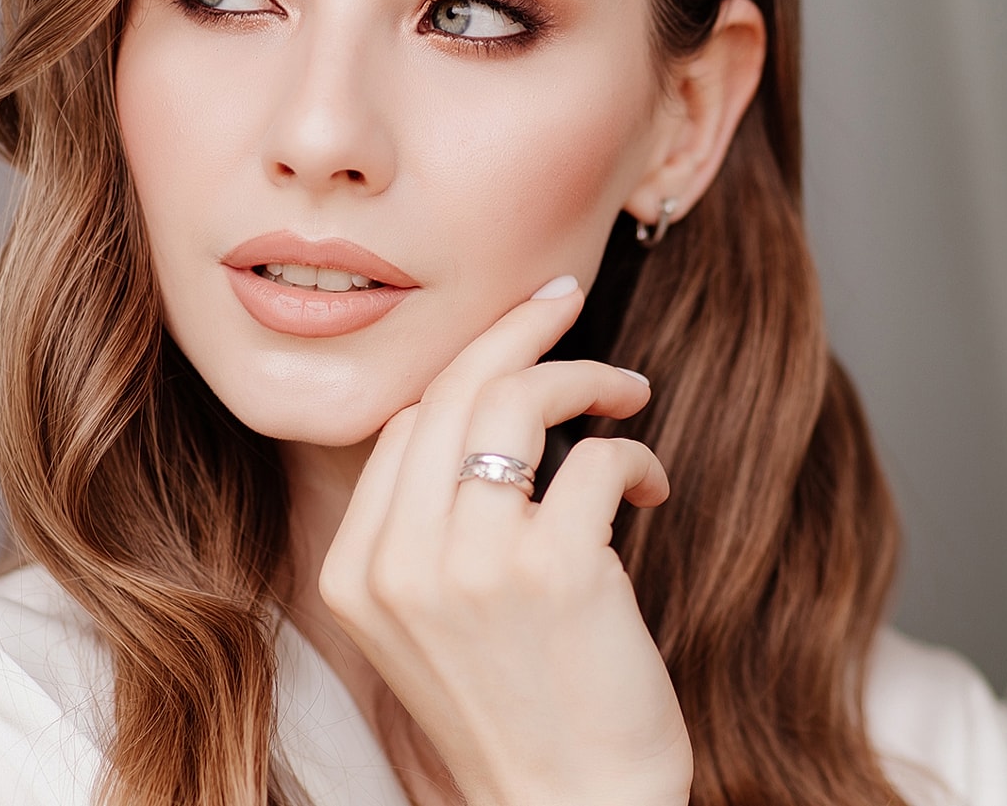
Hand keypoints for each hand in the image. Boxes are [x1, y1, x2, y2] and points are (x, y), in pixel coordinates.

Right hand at [318, 278, 692, 805]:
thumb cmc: (513, 707)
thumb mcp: (424, 621)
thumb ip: (423, 525)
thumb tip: (467, 407)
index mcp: (356, 571)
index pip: (403, 426)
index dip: (463, 371)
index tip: (511, 343)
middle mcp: (400, 562)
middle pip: (452, 390)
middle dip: (517, 328)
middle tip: (562, 299)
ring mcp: (474, 564)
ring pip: (518, 400)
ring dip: (585, 377)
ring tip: (627, 389)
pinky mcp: (557, 570)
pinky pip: (596, 457)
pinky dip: (632, 453)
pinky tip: (650, 483)